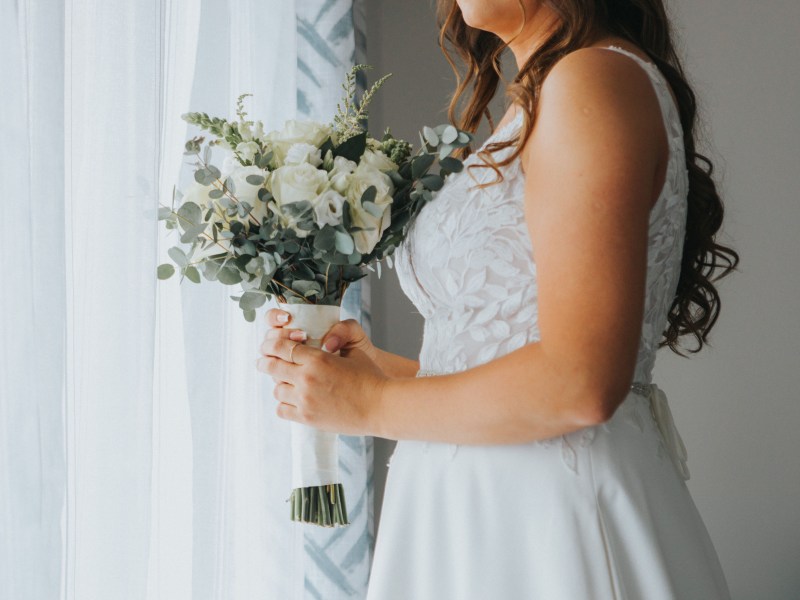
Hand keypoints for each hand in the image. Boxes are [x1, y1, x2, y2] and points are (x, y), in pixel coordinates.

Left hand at [257, 308, 386, 434]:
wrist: (381, 407)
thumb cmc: (370, 378)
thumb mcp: (352, 352)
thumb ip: (330, 344)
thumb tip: (316, 341)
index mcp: (318, 358)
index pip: (282, 347)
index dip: (272, 345)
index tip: (268, 346)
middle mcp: (307, 378)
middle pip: (272, 366)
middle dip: (265, 362)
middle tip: (263, 362)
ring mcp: (305, 399)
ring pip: (276, 389)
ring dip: (279, 384)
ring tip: (286, 383)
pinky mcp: (307, 417)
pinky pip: (282, 409)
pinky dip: (284, 404)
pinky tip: (293, 400)